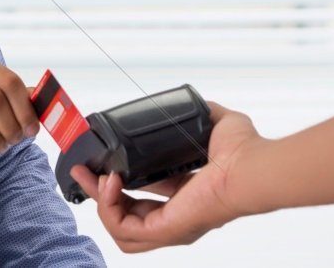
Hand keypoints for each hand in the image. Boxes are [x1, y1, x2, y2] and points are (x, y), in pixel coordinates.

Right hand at [71, 102, 262, 252]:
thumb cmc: (244, 152)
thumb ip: (198, 115)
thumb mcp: (214, 125)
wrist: (251, 166)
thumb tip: (190, 103)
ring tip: (94, 178)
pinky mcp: (165, 229)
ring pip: (120, 228)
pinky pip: (122, 228)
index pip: (141, 198)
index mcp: (184, 197)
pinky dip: (108, 206)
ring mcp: (170, 227)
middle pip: (124, 215)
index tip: (100, 164)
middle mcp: (176, 216)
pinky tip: (110, 182)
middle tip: (82, 172)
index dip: (117, 183)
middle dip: (99, 194)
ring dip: (101, 202)